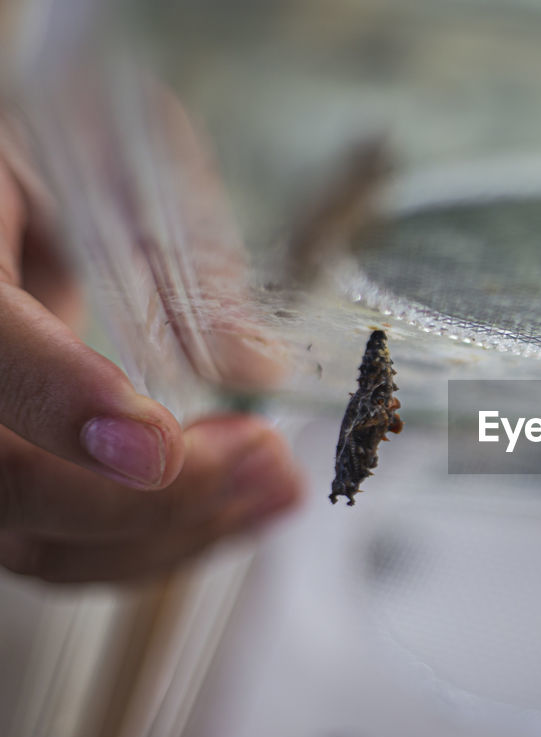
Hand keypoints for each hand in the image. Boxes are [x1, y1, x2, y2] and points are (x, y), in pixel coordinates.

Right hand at [0, 154, 303, 582]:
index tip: (159, 445)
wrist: (8, 194)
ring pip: (34, 539)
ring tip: (278, 486)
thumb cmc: (57, 150)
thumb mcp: (110, 154)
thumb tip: (251, 362)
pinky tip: (240, 508)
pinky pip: (57, 548)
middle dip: (151, 494)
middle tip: (266, 456)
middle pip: (5, 479)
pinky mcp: (3, 478)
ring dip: (173, 533)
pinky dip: (155, 544)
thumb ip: (174, 245)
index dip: (61, 402)